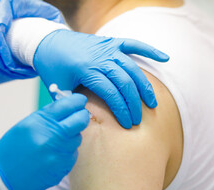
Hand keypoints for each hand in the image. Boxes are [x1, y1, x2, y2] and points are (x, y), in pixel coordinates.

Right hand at [0, 94, 88, 189]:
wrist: (4, 177)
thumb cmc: (13, 148)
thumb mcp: (26, 124)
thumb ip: (48, 115)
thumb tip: (67, 105)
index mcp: (42, 121)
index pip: (68, 105)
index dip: (77, 101)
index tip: (79, 101)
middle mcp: (53, 136)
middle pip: (81, 120)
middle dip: (82, 115)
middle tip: (80, 115)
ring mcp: (60, 153)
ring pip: (78, 138)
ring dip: (72, 136)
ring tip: (57, 140)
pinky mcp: (63, 167)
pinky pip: (73, 154)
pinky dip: (67, 151)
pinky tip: (53, 154)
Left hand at [34, 30, 168, 128]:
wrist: (48, 42)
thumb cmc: (53, 68)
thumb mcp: (57, 88)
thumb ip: (72, 104)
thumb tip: (87, 120)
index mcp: (86, 69)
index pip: (110, 92)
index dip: (121, 110)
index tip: (128, 124)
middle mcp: (100, 57)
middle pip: (124, 82)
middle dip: (134, 103)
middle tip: (139, 119)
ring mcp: (107, 48)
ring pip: (132, 67)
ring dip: (144, 86)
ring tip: (152, 103)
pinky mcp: (111, 41)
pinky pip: (134, 44)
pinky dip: (150, 50)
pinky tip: (165, 58)